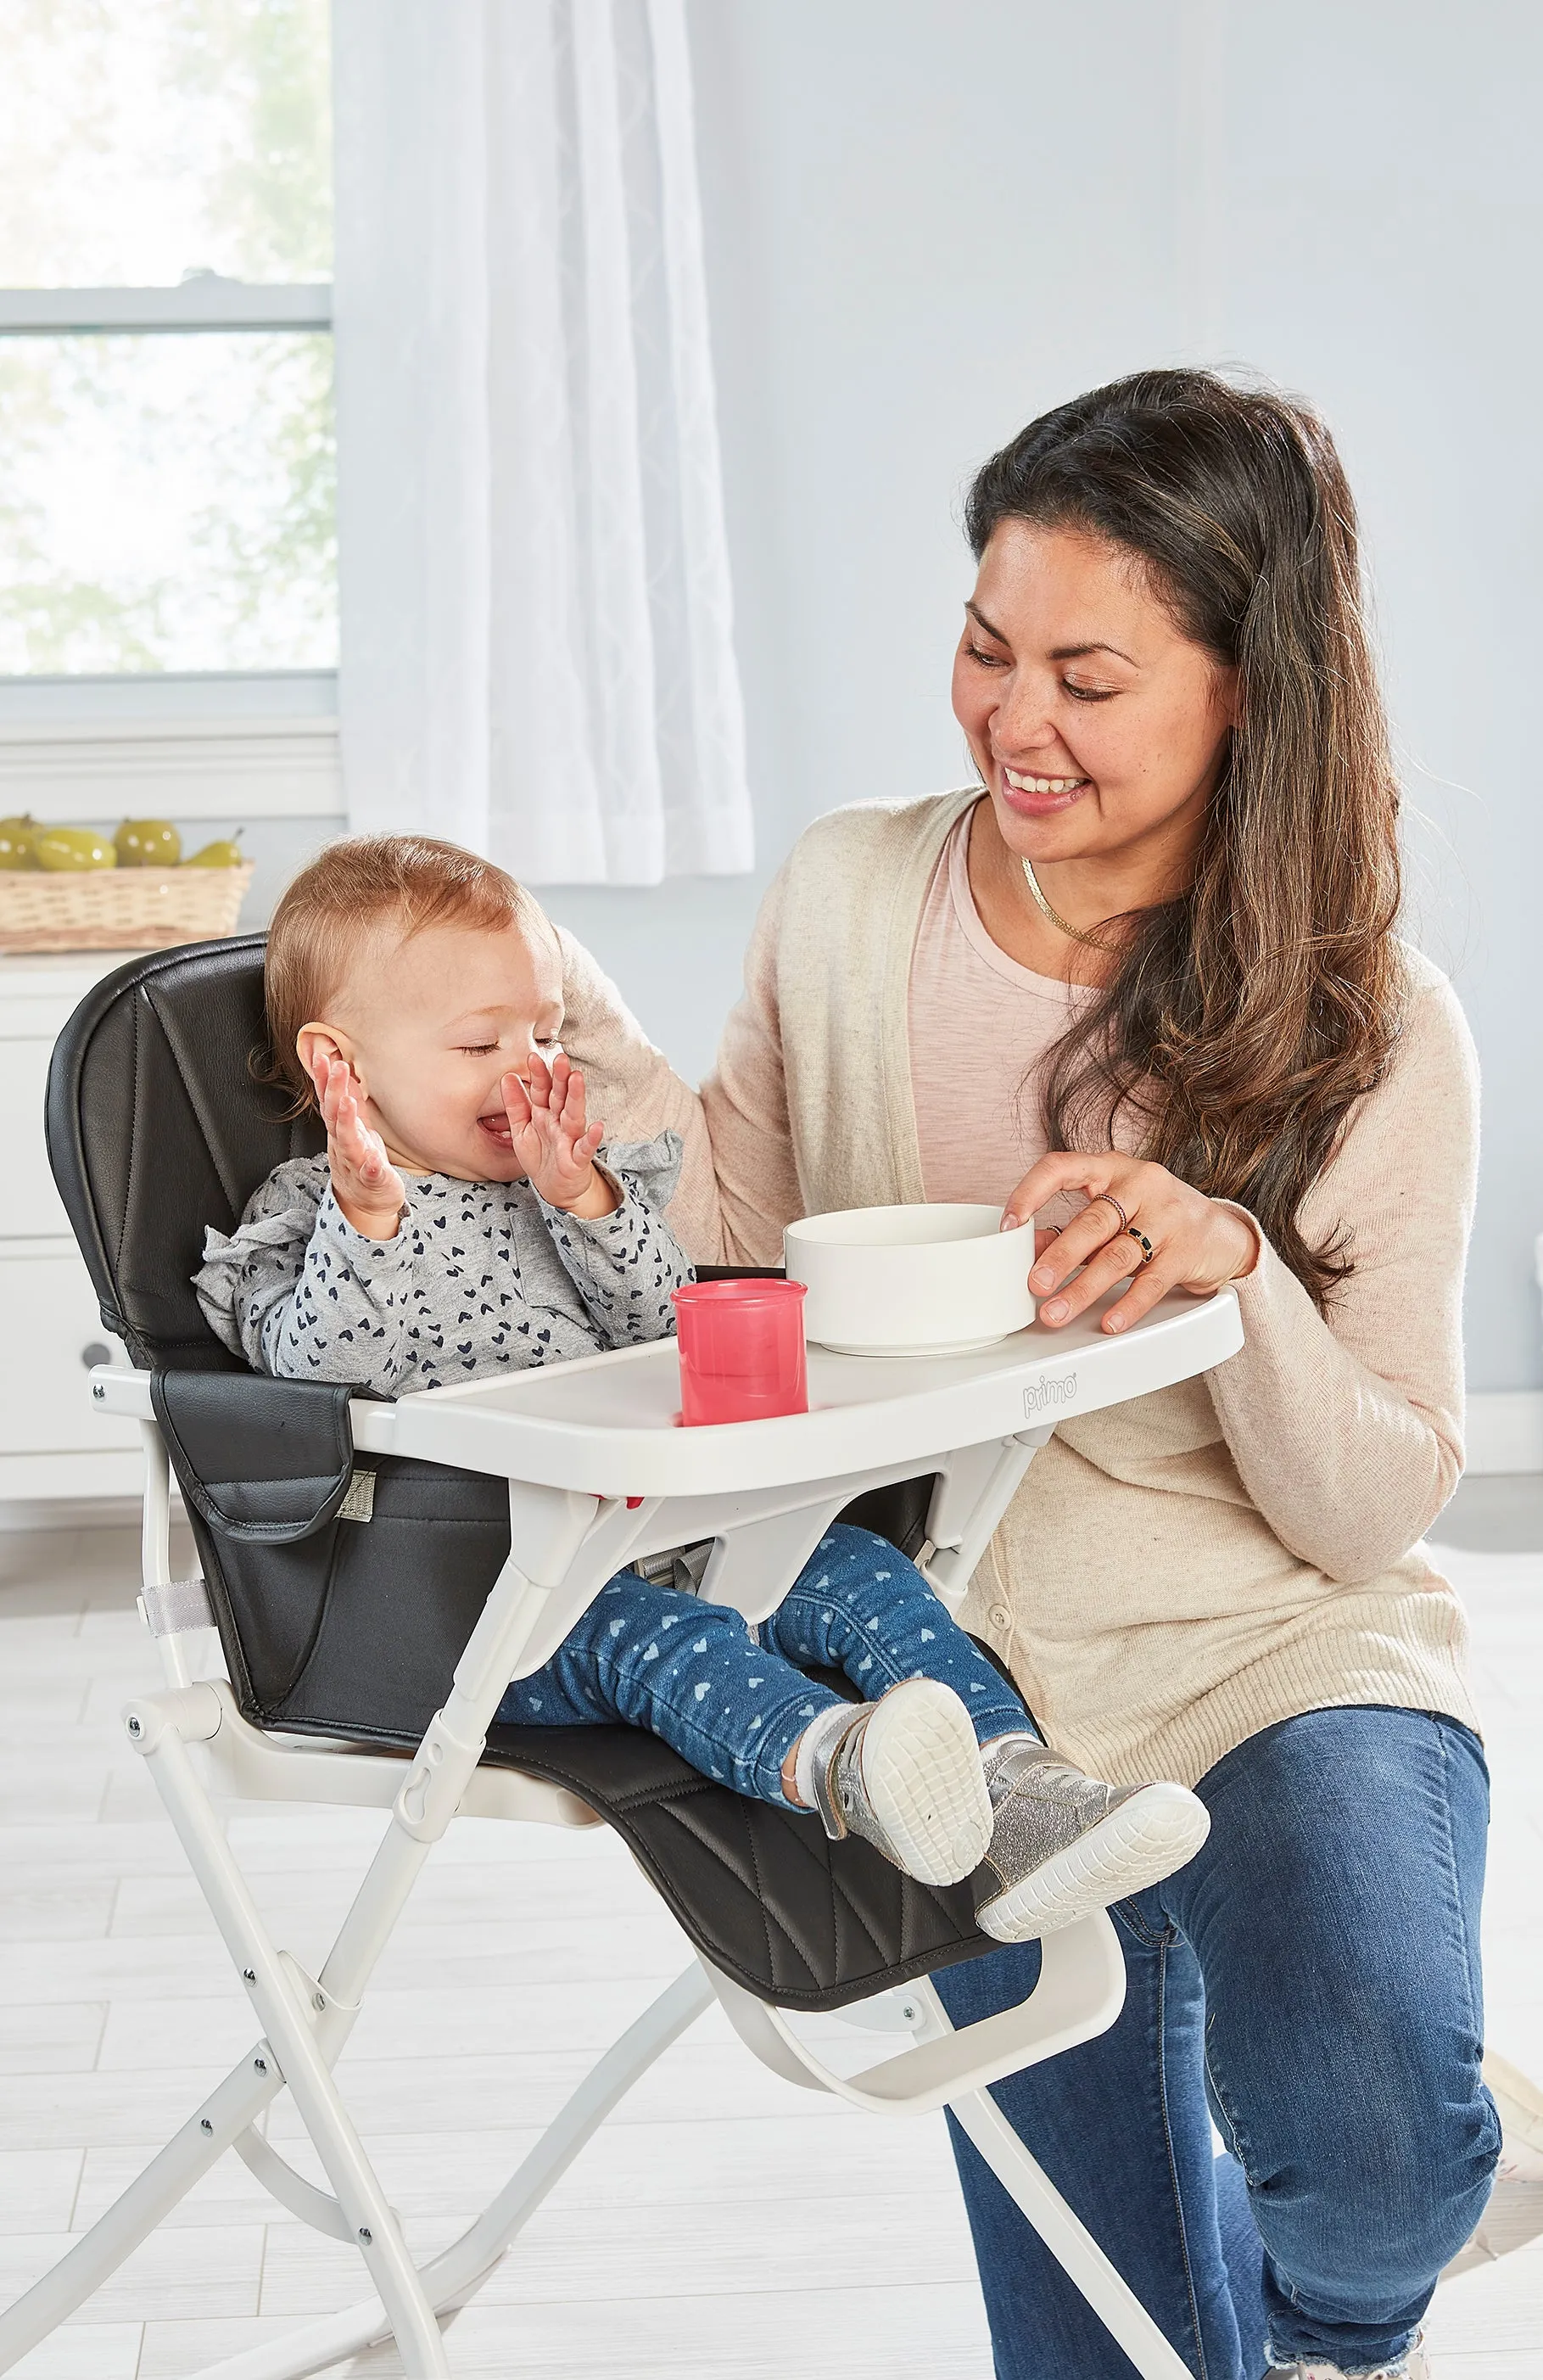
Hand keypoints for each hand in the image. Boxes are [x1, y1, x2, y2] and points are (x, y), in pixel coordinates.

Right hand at [313, 1054, 407, 1240]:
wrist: (366, 1201)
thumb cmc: (361, 1160)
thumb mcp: (355, 1126)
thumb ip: (348, 1101)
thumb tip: (342, 1070)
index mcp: (341, 1129)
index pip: (329, 1100)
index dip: (324, 1079)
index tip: (321, 1056)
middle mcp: (343, 1144)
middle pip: (334, 1115)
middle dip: (334, 1091)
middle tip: (337, 1067)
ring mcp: (356, 1163)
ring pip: (348, 1141)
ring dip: (346, 1122)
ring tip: (347, 1103)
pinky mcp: (372, 1181)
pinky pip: (370, 1174)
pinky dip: (370, 1167)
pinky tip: (372, 1160)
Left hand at [504, 1050, 617, 1217]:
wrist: (556, 1188)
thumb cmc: (541, 1155)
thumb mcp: (521, 1129)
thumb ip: (515, 1104)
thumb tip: (507, 1076)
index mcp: (545, 1113)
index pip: (542, 1090)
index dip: (538, 1075)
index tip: (532, 1057)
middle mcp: (559, 1122)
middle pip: (561, 1097)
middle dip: (561, 1077)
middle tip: (560, 1058)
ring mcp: (570, 1139)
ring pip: (574, 1115)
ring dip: (576, 1097)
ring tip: (577, 1079)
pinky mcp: (578, 1159)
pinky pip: (585, 1148)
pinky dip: (592, 1138)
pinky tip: (597, 1126)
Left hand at [1000, 1154, 1259, 1333]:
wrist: (1223, 1234)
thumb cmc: (1159, 1218)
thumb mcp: (1115, 1214)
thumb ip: (1074, 1229)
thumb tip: (1032, 1247)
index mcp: (1112, 1168)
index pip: (1062, 1167)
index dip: (1031, 1192)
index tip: (1009, 1223)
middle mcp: (1141, 1185)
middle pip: (1093, 1221)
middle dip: (1060, 1256)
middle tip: (1034, 1282)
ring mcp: (1168, 1216)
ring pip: (1119, 1254)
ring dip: (1084, 1287)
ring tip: (1058, 1311)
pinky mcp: (1187, 1250)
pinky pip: (1153, 1281)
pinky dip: (1129, 1304)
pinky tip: (1110, 1320)